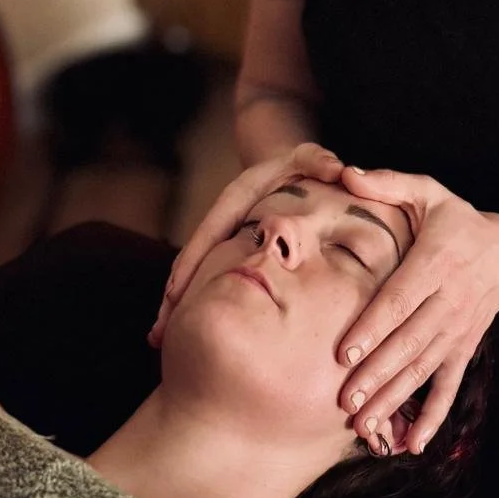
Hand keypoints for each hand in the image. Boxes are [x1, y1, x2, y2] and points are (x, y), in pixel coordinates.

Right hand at [148, 142, 342, 347]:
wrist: (290, 168)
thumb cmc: (302, 166)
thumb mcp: (309, 159)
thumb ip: (320, 162)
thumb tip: (338, 170)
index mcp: (237, 197)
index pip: (210, 230)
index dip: (193, 261)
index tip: (176, 292)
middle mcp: (222, 218)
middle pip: (193, 256)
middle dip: (175, 293)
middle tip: (160, 331)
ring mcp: (223, 236)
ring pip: (194, 271)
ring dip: (176, 303)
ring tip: (160, 338)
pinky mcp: (227, 250)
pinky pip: (207, 276)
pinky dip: (192, 300)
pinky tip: (180, 330)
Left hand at [335, 167, 498, 453]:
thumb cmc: (455, 220)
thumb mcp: (428, 192)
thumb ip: (387, 182)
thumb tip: (346, 172)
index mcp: (436, 262)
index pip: (401, 299)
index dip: (374, 326)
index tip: (345, 351)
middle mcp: (449, 301)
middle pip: (409, 342)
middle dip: (377, 373)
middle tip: (344, 399)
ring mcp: (458, 330)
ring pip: (424, 369)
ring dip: (395, 400)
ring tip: (365, 425)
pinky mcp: (465, 349)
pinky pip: (449, 387)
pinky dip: (433, 417)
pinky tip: (414, 445)